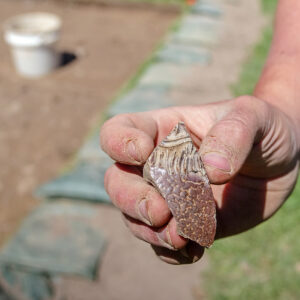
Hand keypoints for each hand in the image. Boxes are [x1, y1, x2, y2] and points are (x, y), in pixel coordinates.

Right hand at [100, 96, 298, 263]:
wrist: (277, 162)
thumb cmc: (260, 129)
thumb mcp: (253, 116)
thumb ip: (233, 134)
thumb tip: (210, 171)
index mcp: (162, 130)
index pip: (118, 132)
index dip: (118, 143)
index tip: (142, 153)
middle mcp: (157, 165)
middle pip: (118, 182)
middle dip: (131, 199)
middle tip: (159, 211)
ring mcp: (169, 197)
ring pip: (136, 218)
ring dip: (151, 232)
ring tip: (181, 237)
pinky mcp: (186, 222)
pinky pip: (163, 244)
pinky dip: (172, 253)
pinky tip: (194, 250)